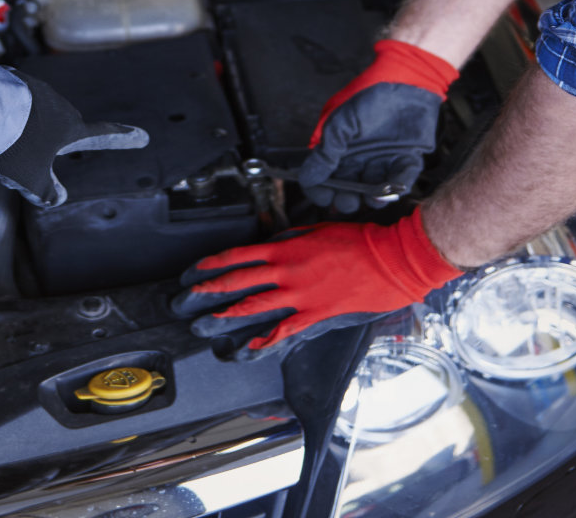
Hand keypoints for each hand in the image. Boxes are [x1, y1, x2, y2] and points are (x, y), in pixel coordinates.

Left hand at [0, 70, 147, 206]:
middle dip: (47, 142)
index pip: (104, 135)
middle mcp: (59, 105)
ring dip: (21, 129)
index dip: (124, 138)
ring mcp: (36, 89)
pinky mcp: (13, 81)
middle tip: (19, 159)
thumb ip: (46, 192)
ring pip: (34, 116)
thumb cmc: (13, 146)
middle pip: (60, 129)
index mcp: (71, 129)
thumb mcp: (30, 179)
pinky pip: (15, 103)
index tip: (142, 136)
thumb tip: (57, 200)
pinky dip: (6, 116)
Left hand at [169, 210, 461, 360]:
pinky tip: (249, 346)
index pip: (237, 255)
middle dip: (206, 292)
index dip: (211, 264)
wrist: (391, 258)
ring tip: (204, 325)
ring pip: (253, 306)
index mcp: (285, 248)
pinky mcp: (316, 313)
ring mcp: (300, 294)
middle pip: (236, 281)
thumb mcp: (318, 229)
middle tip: (184, 301)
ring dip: (225, 316)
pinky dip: (265, 339)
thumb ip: (292, 239)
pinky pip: (285, 329)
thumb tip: (272, 243)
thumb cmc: (360, 240)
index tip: (193, 272)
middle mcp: (286, 270)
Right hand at [298, 39, 455, 212]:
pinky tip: (389, 190)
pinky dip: (396, 187)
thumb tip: (308, 177)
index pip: (324, 177)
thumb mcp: (342, 123)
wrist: (407, 81)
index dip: (320, 190)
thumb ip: (327, 152)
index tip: (322, 197)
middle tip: (345, 201)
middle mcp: (360, 158)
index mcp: (340, 150)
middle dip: (345, 199)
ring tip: (369, 199)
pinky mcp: (406, 159)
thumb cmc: (371, 96)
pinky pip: (401, 179)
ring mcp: (383, 160)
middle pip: (348, 188)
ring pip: (374, 188)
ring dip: (371, 198)